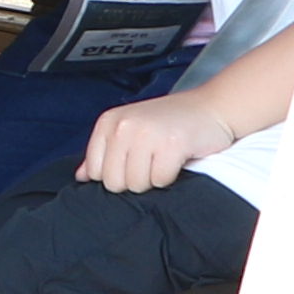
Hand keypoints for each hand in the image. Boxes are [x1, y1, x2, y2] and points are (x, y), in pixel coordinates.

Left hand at [75, 87, 227, 192]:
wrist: (212, 107)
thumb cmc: (170, 122)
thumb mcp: (130, 130)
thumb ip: (104, 153)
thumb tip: (81, 176)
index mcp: (108, 122)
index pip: (95, 172)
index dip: (117, 174)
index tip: (135, 161)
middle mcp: (123, 126)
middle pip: (114, 183)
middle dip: (135, 180)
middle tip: (152, 160)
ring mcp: (146, 134)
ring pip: (137, 185)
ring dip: (154, 178)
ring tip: (164, 157)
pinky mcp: (171, 144)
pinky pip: (161, 181)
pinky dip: (171, 176)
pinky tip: (177, 158)